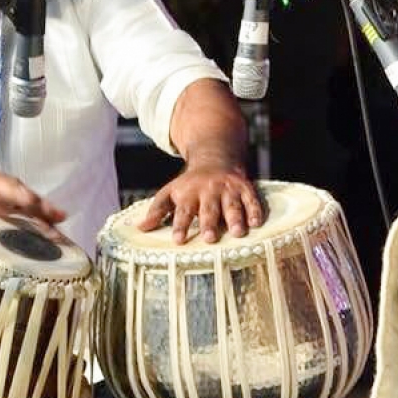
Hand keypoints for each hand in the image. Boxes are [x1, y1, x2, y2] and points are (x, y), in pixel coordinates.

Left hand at [137, 159, 263, 244]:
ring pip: (232, 205)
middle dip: (210, 223)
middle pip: (209, 209)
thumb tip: (140, 229)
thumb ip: (157, 210)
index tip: (178, 240)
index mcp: (189, 193)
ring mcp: (228, 189)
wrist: (215, 158)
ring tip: (237, 233)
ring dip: (235, 218)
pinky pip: (251, 199)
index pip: (183, 211)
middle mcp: (209, 190)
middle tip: (209, 238)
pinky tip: (257, 223)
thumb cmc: (189, 184)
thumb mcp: (171, 192)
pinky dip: (255, 210)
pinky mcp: (244, 188)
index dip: (180, 225)